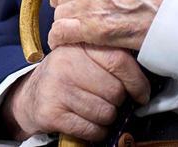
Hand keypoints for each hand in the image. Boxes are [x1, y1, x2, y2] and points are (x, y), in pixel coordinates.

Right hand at [0, 43, 149, 141]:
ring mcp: (57, 87)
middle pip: (115, 91)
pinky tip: (87, 123)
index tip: (142, 94)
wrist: (30, 97)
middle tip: (109, 101)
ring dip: (106, 119)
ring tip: (95, 111)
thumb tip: (146, 77)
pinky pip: (91, 129)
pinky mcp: (52, 112)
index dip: (137, 81)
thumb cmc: (67, 77)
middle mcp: (66, 62)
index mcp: (79, 45)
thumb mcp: (84, 58)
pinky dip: (95, 132)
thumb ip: (110, 58)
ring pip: (105, 112)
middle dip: (118, 103)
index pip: (119, 61)